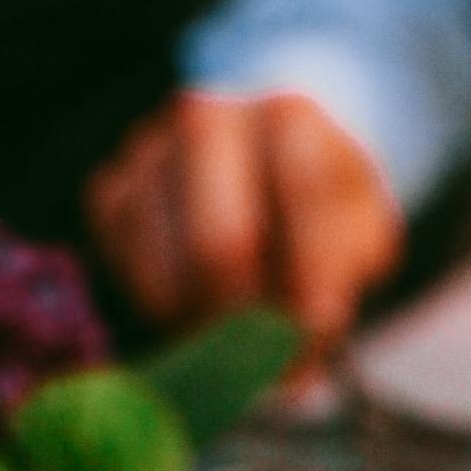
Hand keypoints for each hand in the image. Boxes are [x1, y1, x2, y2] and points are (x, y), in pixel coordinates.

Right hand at [87, 90, 402, 343]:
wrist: (265, 167)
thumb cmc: (320, 209)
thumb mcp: (362, 235)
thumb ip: (338, 281)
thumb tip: (291, 355)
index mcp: (289, 116)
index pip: (303, 205)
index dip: (312, 281)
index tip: (317, 329)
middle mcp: (207, 118)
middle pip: (219, 247)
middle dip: (247, 320)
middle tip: (265, 351)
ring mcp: (148, 152)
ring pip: (165, 273)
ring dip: (204, 323)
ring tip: (236, 324)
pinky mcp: (109, 192)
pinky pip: (126, 273)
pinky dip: (162, 307)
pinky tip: (196, 298)